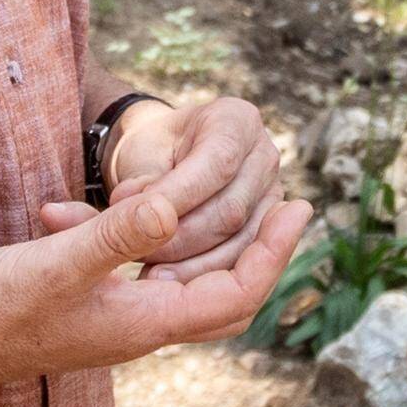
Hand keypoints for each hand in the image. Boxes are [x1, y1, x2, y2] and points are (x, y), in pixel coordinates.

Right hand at [0, 171, 311, 397]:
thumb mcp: (55, 262)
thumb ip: (115, 235)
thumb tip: (177, 205)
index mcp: (143, 325)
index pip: (236, 294)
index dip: (274, 253)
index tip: (301, 207)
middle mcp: (137, 331)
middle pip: (226, 300)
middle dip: (263, 255)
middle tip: (290, 206)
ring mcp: (114, 325)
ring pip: (190, 291)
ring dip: (221, 250)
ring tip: (241, 204)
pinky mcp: (90, 312)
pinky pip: (153, 283)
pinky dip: (171, 250)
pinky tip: (152, 214)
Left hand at [42, 91, 284, 279]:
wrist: (164, 164)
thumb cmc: (150, 156)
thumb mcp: (138, 159)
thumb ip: (142, 186)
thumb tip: (145, 214)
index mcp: (237, 121)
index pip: (218, 163)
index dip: (178, 197)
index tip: (138, 222)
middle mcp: (265, 155)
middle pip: (231, 209)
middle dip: (180, 239)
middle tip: (135, 256)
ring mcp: (272, 194)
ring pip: (239, 242)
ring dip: (190, 265)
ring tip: (148, 272)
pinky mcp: (266, 230)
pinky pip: (241, 262)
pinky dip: (204, 277)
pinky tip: (170, 285)